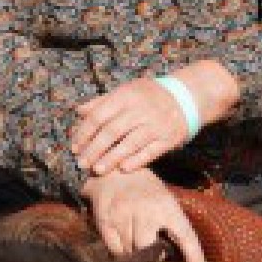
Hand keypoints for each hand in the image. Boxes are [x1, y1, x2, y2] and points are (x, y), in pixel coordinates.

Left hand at [70, 74, 197, 177]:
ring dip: (111, 159)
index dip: (85, 133)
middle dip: (94, 149)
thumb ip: (102, 102)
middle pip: (112, 131)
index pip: (99, 115)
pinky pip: (150, 152)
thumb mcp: (127, 91)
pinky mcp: (168, 138)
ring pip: (130, 143)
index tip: (75, 147)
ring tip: (97, 170)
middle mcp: (141, 109)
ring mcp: (156, 124)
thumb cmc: (149, 96)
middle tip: (82, 163)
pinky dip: (136, 161)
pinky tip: (122, 169)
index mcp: (126, 95)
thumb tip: (79, 111)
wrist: (186, 97)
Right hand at [82, 166, 206, 261]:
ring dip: (134, 254)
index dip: (194, 257)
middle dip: (151, 258)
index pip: (186, 236)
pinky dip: (120, 251)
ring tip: (134, 240)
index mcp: (167, 206)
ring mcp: (123, 216)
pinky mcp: (105, 221)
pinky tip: (122, 239)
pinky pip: (114, 250)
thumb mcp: (165, 199)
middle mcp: (146, 212)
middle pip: (149, 251)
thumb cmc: (144, 189)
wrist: (111, 171)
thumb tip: (182, 257)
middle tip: (152, 255)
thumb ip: (173, 225)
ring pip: (130, 253)